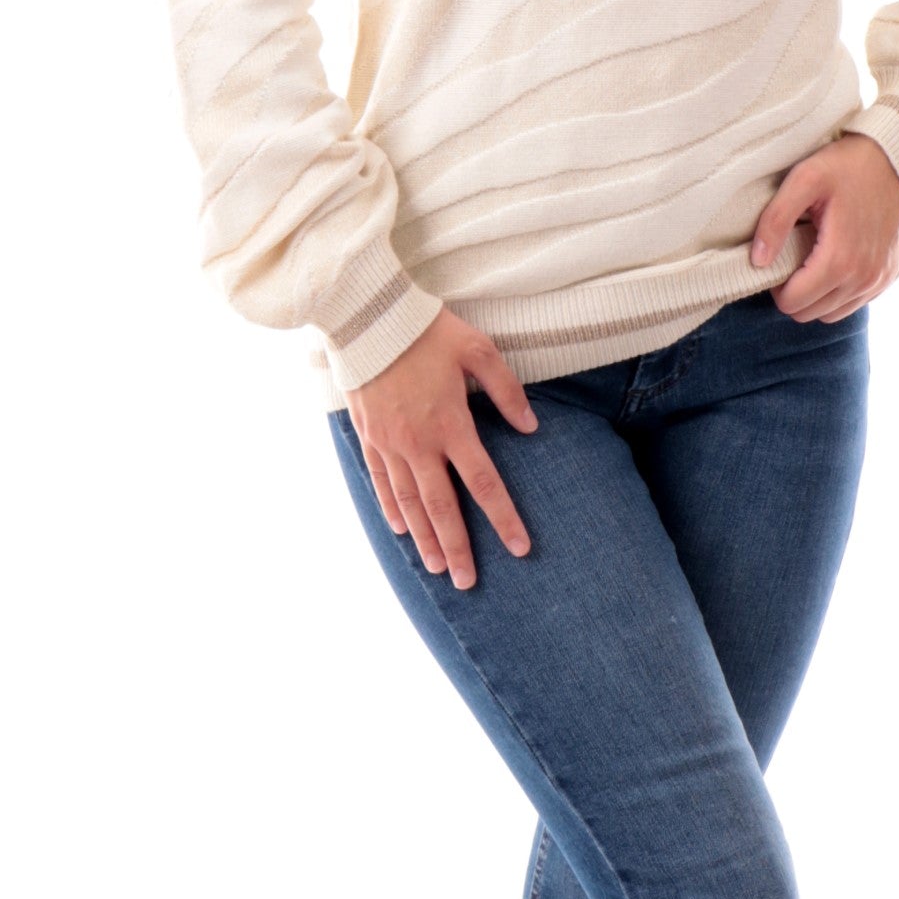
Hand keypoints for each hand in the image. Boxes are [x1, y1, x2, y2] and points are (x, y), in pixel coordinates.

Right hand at [345, 308, 537, 588]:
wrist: (366, 316)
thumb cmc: (427, 330)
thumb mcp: (478, 350)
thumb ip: (507, 391)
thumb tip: (531, 426)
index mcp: (451, 424)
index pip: (484, 483)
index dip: (504, 518)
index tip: (520, 548)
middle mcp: (419, 443)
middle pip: (443, 508)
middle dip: (458, 548)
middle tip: (467, 582)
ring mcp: (390, 443)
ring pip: (410, 504)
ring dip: (425, 540)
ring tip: (437, 569)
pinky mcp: (368, 437)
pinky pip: (381, 483)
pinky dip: (392, 510)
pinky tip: (404, 532)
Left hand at [748, 134, 898, 321]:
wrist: (894, 156)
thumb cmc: (846, 165)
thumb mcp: (803, 180)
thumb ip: (775, 220)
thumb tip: (758, 261)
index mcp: (840, 260)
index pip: (793, 304)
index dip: (777, 286)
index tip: (779, 257)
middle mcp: (864, 277)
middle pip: (810, 313)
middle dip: (796, 292)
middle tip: (794, 257)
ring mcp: (881, 279)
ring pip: (833, 313)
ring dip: (818, 294)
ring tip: (815, 258)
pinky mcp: (892, 274)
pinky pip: (857, 301)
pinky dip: (841, 290)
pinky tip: (838, 259)